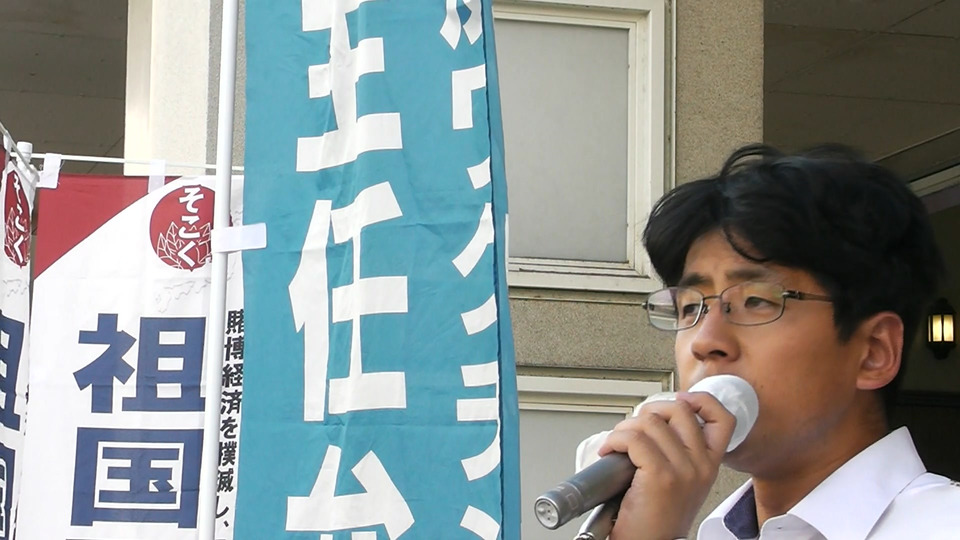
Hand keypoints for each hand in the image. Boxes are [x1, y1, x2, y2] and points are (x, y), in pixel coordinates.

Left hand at [598, 392, 735, 539]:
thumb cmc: (657, 518)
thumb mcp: (682, 482)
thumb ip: (680, 451)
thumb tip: (655, 419)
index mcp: (710, 464)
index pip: (722, 418)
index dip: (701, 399)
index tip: (679, 400)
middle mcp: (701, 464)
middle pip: (678, 409)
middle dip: (648, 411)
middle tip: (634, 428)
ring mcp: (683, 469)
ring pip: (649, 422)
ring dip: (624, 428)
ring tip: (617, 444)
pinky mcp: (661, 476)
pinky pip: (633, 439)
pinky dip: (615, 440)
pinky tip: (610, 451)